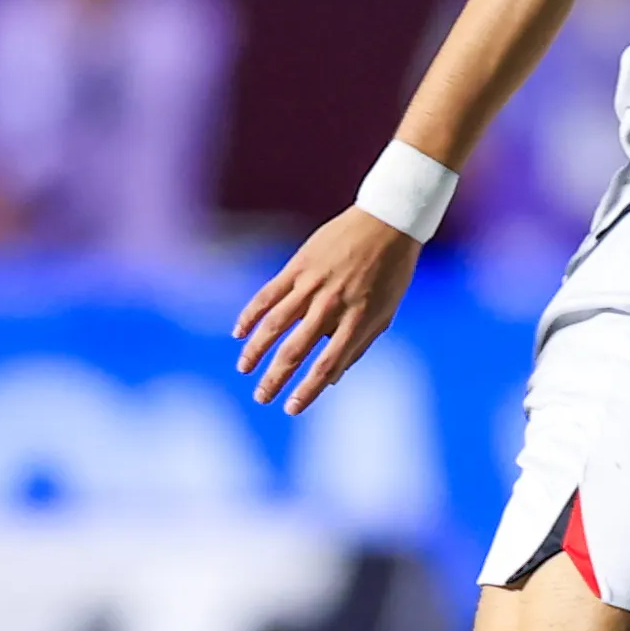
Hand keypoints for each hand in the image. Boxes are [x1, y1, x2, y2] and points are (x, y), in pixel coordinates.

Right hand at [234, 208, 422, 414]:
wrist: (387, 222)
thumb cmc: (391, 272)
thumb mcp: (385, 311)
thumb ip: (359, 344)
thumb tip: (334, 377)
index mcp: (358, 320)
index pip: (327, 365)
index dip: (308, 390)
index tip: (291, 408)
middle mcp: (331, 305)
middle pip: (295, 350)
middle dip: (275, 378)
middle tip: (261, 397)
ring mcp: (312, 285)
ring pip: (274, 324)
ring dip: (255, 351)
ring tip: (244, 369)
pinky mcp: (297, 266)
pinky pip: (267, 295)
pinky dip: (250, 314)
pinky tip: (238, 333)